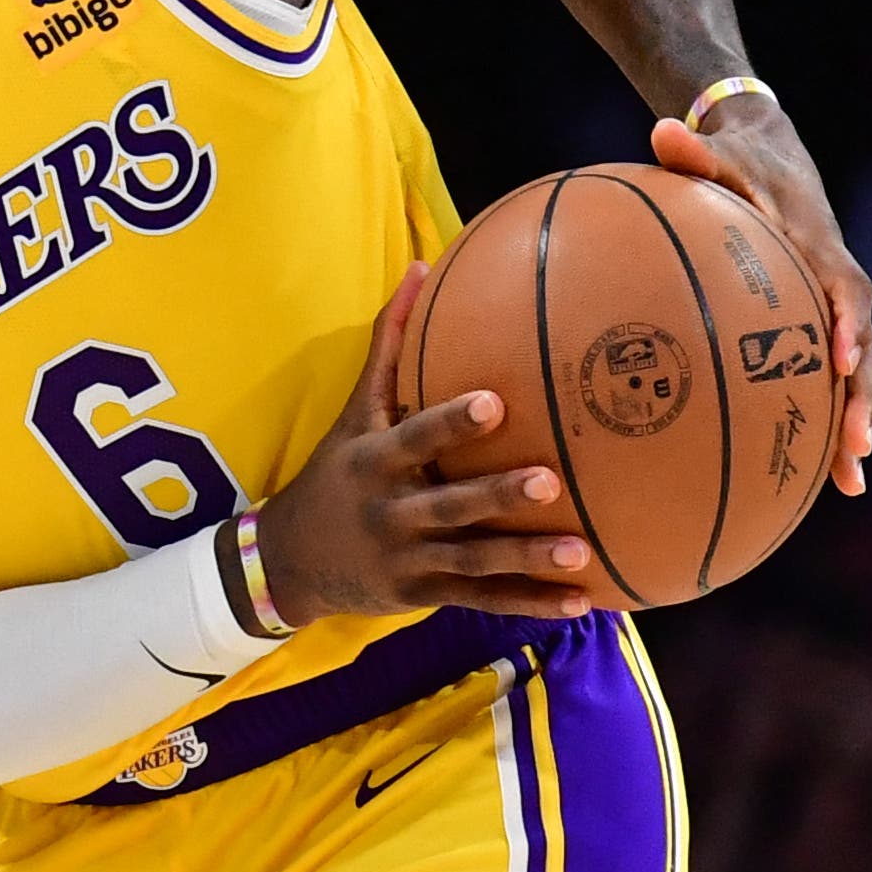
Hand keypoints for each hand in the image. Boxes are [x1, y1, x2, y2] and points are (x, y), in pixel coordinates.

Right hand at [251, 263, 595, 627]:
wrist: (290, 560)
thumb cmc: (336, 472)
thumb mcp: (353, 413)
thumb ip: (389, 346)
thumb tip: (420, 268)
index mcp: (375, 464)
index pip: (415, 439)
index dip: (450, 424)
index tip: (495, 404)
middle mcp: (392, 514)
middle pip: (451, 506)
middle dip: (498, 496)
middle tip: (550, 480)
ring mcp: (410, 560)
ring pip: (475, 562)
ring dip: (528, 560)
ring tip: (581, 554)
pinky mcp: (427, 594)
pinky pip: (483, 600)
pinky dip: (530, 603)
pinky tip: (580, 602)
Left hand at [653, 102, 871, 493]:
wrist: (775, 158)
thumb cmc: (742, 161)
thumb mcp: (719, 153)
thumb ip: (694, 150)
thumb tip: (660, 128)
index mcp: (819, 247)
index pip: (844, 289)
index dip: (848, 323)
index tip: (842, 359)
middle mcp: (835, 284)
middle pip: (864, 348)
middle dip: (863, 396)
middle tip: (857, 445)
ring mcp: (831, 310)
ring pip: (856, 374)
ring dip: (856, 425)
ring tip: (849, 484)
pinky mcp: (817, 328)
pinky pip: (826, 380)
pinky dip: (824, 424)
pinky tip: (815, 479)